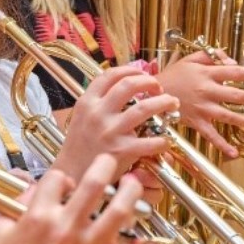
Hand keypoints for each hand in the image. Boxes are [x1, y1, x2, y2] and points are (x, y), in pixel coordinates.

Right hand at [0, 155, 158, 243]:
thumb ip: (15, 206)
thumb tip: (32, 191)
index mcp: (39, 215)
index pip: (58, 178)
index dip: (63, 178)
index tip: (67, 185)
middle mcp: (65, 227)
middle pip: (94, 183)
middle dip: (106, 165)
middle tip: (110, 162)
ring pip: (119, 211)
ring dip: (131, 193)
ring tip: (133, 185)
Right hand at [53, 65, 173, 177]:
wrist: (72, 174)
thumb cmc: (79, 146)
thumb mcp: (81, 117)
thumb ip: (97, 101)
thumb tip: (122, 87)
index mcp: (87, 102)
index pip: (110, 75)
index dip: (131, 70)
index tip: (143, 73)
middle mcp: (98, 113)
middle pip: (129, 84)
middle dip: (150, 82)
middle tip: (159, 88)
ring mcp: (110, 131)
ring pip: (144, 108)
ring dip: (164, 102)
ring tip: (172, 103)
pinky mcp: (121, 150)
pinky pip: (149, 142)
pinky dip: (162, 140)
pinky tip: (165, 141)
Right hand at [156, 50, 243, 157]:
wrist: (151, 93)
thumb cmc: (173, 75)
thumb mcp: (191, 58)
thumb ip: (213, 57)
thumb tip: (233, 63)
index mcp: (207, 74)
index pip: (237, 73)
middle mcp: (206, 91)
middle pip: (237, 95)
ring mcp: (201, 108)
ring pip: (227, 115)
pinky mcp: (195, 121)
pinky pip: (210, 135)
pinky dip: (222, 145)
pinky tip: (234, 152)